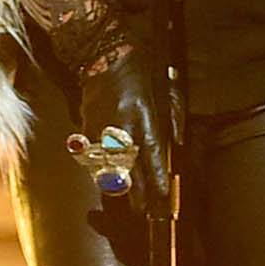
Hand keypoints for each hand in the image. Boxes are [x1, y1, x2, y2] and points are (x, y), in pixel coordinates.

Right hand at [79, 40, 177, 213]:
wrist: (102, 52)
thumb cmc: (138, 68)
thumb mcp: (164, 88)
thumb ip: (173, 116)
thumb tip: (178, 142)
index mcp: (142, 116)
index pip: (153, 155)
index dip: (157, 179)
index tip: (162, 197)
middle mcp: (121, 126)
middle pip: (129, 170)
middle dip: (137, 195)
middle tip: (143, 213)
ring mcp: (101, 130)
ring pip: (108, 168)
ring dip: (118, 187)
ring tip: (127, 203)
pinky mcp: (87, 129)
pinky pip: (95, 157)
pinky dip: (102, 169)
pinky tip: (107, 180)